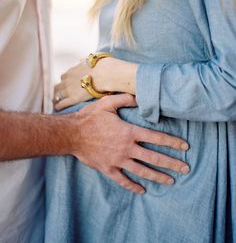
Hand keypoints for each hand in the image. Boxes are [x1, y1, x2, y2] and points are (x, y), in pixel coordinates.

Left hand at [54, 60, 92, 110]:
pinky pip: (62, 104)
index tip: (65, 85)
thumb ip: (82, 62)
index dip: (64, 82)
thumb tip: (81, 61)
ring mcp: (68, 90)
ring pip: (57, 96)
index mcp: (69, 72)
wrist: (102, 75)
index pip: (63, 78)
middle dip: (57, 90)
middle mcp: (66, 81)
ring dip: (56, 99)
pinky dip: (59, 106)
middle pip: (57, 87)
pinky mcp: (73, 99)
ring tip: (55, 102)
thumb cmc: (97, 67)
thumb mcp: (87, 61)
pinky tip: (57, 108)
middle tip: (57, 95)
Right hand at [69, 94, 189, 193]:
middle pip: (153, 157)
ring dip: (158, 176)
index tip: (185, 147)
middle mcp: (126, 148)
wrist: (72, 134)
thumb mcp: (107, 103)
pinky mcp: (108, 169)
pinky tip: (142, 190)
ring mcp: (118, 160)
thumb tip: (140, 97)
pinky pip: (123, 180)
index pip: (156, 138)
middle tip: (185, 169)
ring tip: (171, 181)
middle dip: (171, 163)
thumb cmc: (90, 117)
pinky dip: (133, 186)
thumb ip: (125, 99)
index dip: (172, 142)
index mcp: (129, 132)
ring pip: (142, 171)